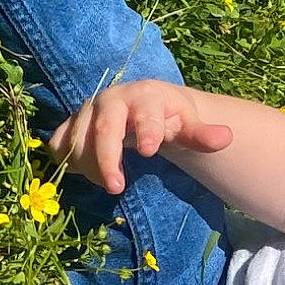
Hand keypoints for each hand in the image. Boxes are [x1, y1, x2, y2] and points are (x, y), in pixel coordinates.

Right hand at [43, 79, 233, 194]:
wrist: (145, 104)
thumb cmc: (168, 117)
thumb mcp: (188, 125)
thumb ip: (203, 135)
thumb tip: (226, 138)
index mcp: (144, 96)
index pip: (144, 112)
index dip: (146, 130)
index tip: (149, 151)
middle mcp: (111, 99)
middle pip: (103, 127)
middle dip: (107, 158)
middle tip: (117, 188)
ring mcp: (87, 111)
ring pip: (78, 138)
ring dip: (89, 166)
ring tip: (111, 183)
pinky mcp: (71, 124)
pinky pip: (59, 143)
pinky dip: (67, 160)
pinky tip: (86, 173)